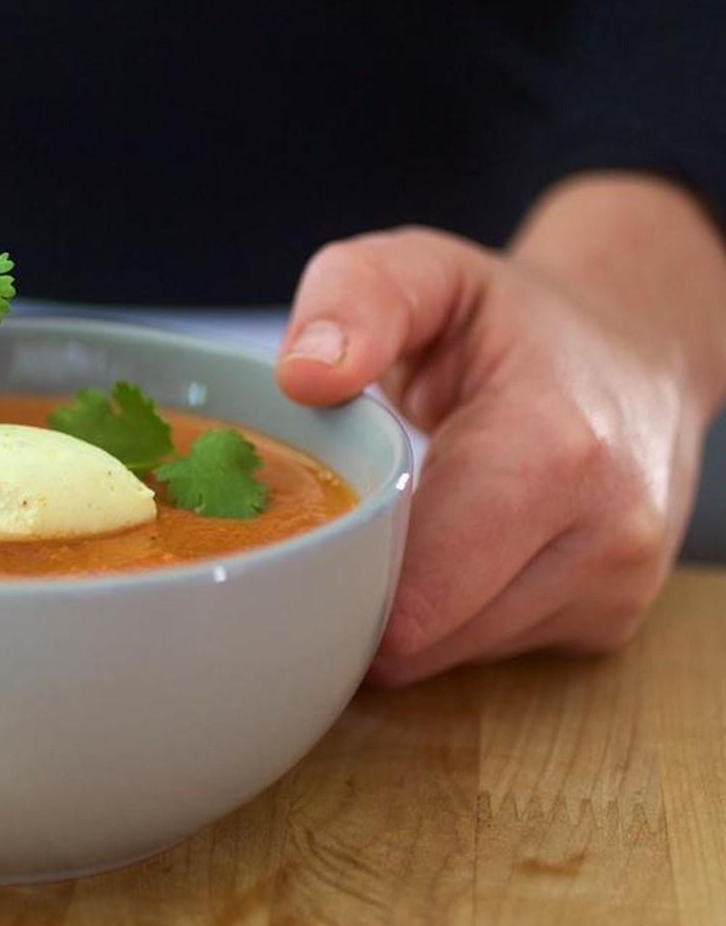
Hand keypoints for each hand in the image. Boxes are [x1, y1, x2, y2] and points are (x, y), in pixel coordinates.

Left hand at [276, 174, 725, 683]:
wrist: (632, 351)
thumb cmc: (507, 318)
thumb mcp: (425, 269)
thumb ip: (356, 298)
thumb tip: (304, 377)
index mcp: (554, 448)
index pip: (420, 594)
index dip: (333, 577)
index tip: (293, 532)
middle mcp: (605, 534)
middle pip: (423, 639)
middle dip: (354, 598)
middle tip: (326, 525)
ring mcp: (615, 588)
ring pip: (448, 656)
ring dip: (400, 609)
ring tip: (395, 523)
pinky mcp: (608, 621)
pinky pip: (485, 653)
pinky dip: (447, 614)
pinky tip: (446, 546)